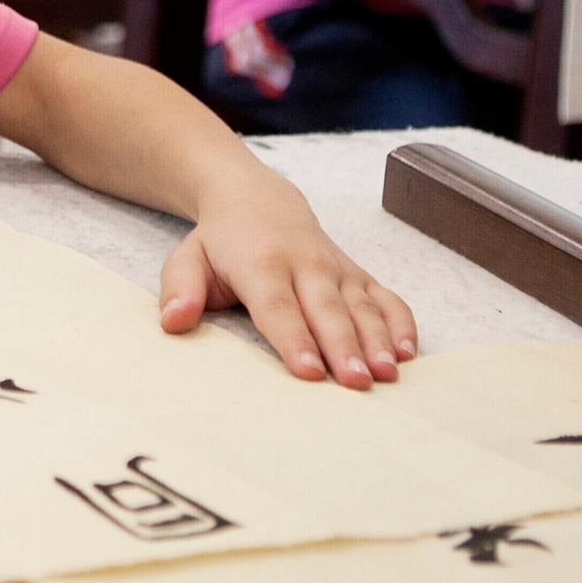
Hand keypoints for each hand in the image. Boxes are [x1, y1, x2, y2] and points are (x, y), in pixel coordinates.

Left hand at [157, 176, 415, 386]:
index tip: (307, 370)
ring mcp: (337, 269)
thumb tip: (172, 321)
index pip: (278, 307)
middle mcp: (306, 264)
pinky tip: (409, 352)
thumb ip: (179, 289)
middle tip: (356, 383)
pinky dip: (402, 323)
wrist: (258, 199)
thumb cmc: (220, 242)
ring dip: (377, 341)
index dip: (293, 338)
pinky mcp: (358, 274)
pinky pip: (386, 298)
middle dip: (343, 348)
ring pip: (362, 307)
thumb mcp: (187, 258)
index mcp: (261, 264)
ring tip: (388, 373)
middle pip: (327, 311)